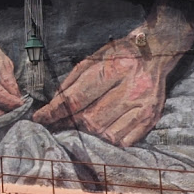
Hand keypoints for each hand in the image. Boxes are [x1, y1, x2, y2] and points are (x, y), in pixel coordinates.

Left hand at [32, 36, 175, 146]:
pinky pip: (123, 141)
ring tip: (83, 122)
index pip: (76, 98)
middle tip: (59, 122)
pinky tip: (103, 127)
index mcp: (114, 69)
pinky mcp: (151, 118)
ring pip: (105, 133)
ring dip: (89, 132)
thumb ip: (71, 83)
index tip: (40, 118)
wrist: (153, 52)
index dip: (55, 112)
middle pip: (90, 119)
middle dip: (70, 123)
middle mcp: (131, 88)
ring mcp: (143, 106)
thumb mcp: (91, 60)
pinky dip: (108, 138)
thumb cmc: (117, 55)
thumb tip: (52, 108)